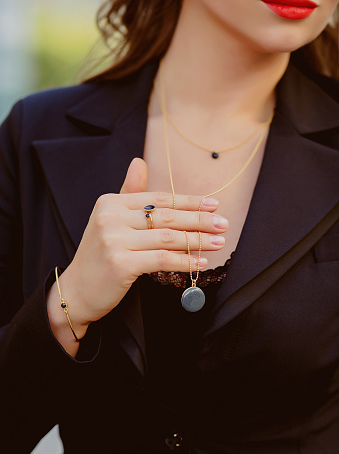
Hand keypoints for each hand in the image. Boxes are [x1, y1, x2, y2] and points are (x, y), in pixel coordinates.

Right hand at [48, 158, 227, 342]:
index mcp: (110, 203)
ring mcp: (113, 240)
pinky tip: (201, 262)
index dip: (188, 201)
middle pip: (165, 216)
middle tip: (223, 224)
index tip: (213, 205)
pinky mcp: (119, 263)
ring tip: (218, 242)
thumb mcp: (110, 220)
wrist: (77, 291)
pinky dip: (184, 261)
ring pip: (167, 237)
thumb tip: (139, 162)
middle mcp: (110, 217)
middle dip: (198, 220)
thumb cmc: (99, 256)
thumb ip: (128, 194)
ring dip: (197, 240)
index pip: (157, 199)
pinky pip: (161, 259)